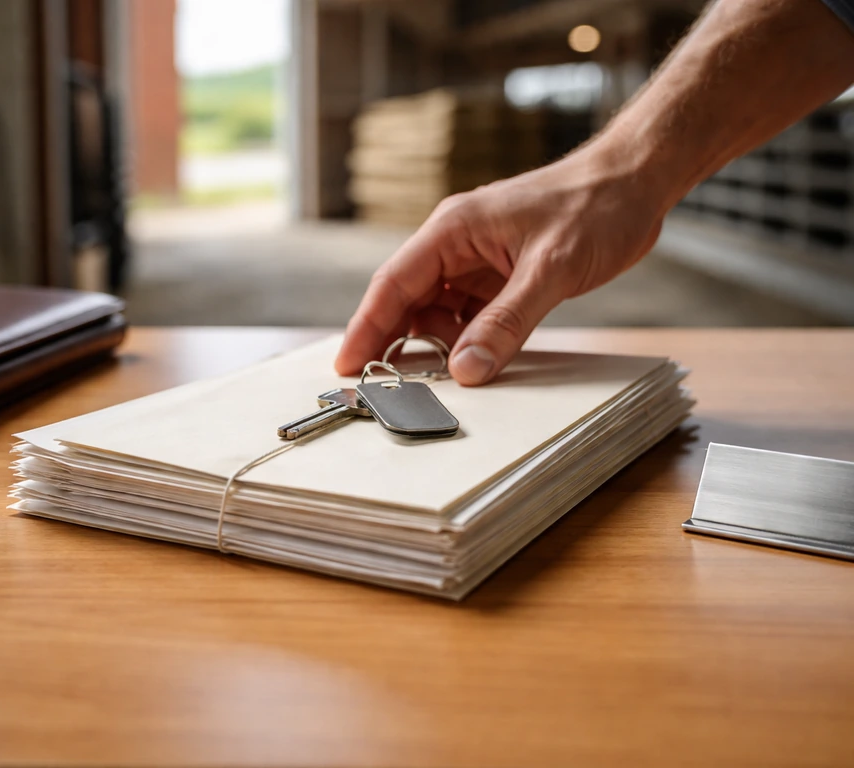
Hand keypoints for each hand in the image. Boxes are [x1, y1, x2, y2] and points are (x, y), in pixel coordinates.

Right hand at [334, 143, 668, 384]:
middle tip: (380, 386)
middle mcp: (455, 244)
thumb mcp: (550, 270)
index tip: (347, 366)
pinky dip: (466, 338)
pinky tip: (473, 359)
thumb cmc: (594, 207)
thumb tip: (466, 369)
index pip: (393, 282)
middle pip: (407, 300)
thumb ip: (506, 322)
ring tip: (441, 377)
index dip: (366, 327)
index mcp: (452, 229)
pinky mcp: (499, 275)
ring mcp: (476, 260)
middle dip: (394, 341)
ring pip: (437, 311)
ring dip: (437, 344)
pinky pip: (468, 313)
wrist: (634, 182)